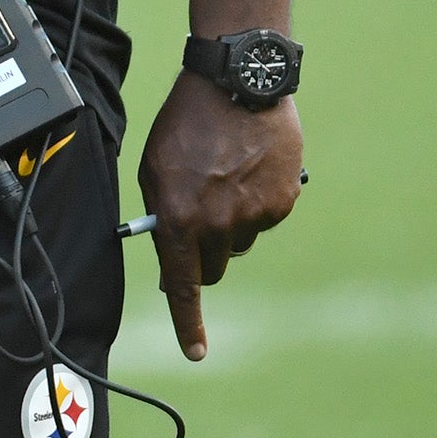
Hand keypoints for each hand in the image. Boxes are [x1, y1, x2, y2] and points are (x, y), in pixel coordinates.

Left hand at [135, 72, 301, 361]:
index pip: (182, 286)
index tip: (195, 353)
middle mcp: (218, 224)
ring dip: (228, 225)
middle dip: (201, 258)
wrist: (236, 84)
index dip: (187, 324)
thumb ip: (161, 216)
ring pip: (238, 243)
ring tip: (222, 178)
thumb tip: (169, 257)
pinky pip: (263, 220)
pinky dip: (254, 204)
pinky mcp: (282, 202)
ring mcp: (254, 215)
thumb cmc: (185, 122)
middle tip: (197, 223)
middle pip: (211, 269)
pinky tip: (246, 170)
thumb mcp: (154, 167)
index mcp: (179, 218)